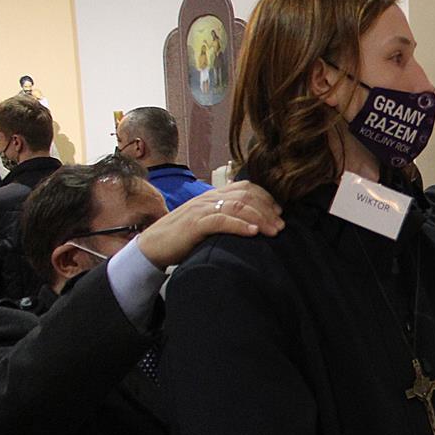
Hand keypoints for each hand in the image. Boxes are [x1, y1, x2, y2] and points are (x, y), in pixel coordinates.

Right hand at [138, 182, 283, 268]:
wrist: (153, 246)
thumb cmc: (184, 237)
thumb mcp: (208, 223)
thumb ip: (226, 218)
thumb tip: (254, 225)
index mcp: (213, 196)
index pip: (245, 188)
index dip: (266, 198)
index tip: (279, 212)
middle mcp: (209, 198)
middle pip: (246, 196)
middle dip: (268, 209)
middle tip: (281, 225)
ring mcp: (201, 209)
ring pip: (237, 206)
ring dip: (260, 217)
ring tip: (274, 231)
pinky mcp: (194, 224)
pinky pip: (220, 220)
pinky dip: (239, 225)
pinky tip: (253, 232)